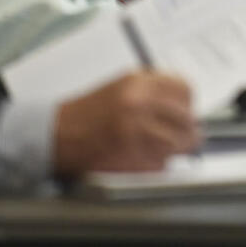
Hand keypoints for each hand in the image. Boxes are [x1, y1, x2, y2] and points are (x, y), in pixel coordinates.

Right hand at [52, 71, 199, 175]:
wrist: (58, 134)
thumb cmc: (87, 113)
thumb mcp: (121, 87)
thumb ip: (152, 91)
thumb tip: (182, 106)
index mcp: (138, 83)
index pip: (184, 90)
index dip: (187, 104)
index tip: (185, 112)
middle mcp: (140, 104)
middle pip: (186, 119)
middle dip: (186, 130)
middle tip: (182, 136)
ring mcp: (138, 131)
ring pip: (178, 144)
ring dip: (173, 150)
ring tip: (158, 148)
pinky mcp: (133, 157)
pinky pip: (161, 163)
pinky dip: (157, 164)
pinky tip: (142, 157)